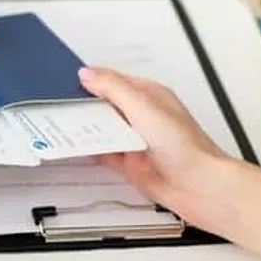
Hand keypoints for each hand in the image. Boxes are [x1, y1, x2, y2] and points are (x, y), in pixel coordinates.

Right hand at [77, 67, 229, 215]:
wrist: (200, 187)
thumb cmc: (187, 148)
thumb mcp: (145, 108)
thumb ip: (115, 89)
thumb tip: (89, 74)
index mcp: (149, 96)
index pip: (112, 81)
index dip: (90, 81)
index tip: (67, 83)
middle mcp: (142, 117)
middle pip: (104, 106)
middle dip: (85, 106)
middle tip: (60, 106)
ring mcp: (135, 141)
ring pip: (102, 130)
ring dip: (86, 129)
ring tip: (63, 124)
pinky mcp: (130, 163)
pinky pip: (104, 153)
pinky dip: (91, 150)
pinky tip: (79, 147)